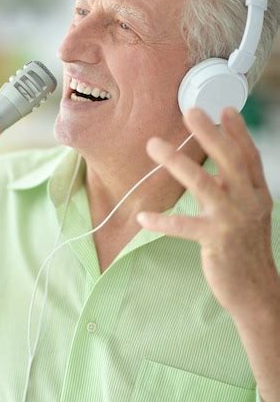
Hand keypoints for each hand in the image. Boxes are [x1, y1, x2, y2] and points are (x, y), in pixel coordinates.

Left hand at [136, 107, 279, 317]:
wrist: (256, 291)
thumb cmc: (246, 251)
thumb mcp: (249, 215)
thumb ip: (237, 191)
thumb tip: (220, 170)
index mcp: (258, 195)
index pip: (248, 157)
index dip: (238, 132)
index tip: (223, 109)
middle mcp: (249, 203)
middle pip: (229, 160)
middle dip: (209, 133)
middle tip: (190, 112)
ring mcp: (233, 221)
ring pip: (204, 184)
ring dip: (176, 162)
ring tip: (154, 145)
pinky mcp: (217, 241)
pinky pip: (184, 226)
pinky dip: (162, 221)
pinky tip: (143, 217)